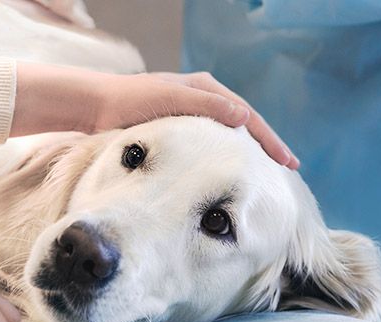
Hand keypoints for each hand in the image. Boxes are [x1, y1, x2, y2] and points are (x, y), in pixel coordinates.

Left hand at [12, 62, 298, 168]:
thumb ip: (207, 106)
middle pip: (242, 124)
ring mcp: (189, 113)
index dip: (269, 140)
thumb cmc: (128, 101)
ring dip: (246, 152)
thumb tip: (243, 116)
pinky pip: (209, 143)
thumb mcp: (170, 100)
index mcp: (204, 87)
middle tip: (288, 169)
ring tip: (264, 174)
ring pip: (227, 135)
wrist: (92, 106)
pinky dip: (224, 156)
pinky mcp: (176, 128)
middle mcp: (201, 97)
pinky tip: (228, 173)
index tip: (287, 162)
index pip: (247, 114)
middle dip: (265, 146)